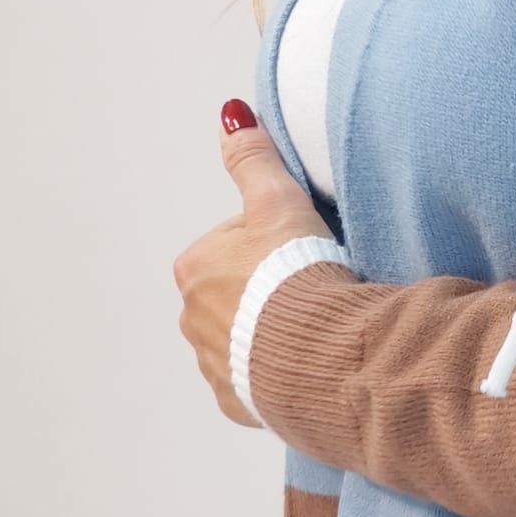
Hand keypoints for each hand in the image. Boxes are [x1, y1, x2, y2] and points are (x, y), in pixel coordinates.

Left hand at [173, 99, 337, 427]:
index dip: (278, 243)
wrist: (323, 355)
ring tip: (315, 324)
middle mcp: (192, 320)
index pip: (236, 243)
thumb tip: (231, 113)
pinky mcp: (238, 403)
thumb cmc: (299, 274)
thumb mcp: (279, 201)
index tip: (306, 251)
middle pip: (238, 292)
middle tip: (314, 287)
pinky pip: (257, 381)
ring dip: (273, 331)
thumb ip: (254, 158)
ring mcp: (213, 366)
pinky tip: (307, 361)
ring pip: (245, 338)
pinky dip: (278, 372)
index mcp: (195, 269)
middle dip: (270, 290)